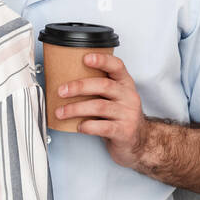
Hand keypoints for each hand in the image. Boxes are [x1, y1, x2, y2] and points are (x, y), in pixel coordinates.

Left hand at [54, 52, 148, 169]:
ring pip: (99, 106)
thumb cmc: (120, 116)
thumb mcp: (114, 97)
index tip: (85, 58)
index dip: (102, 60)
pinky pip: (103, 127)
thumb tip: (64, 82)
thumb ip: (98, 88)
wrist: (138, 141)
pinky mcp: (124, 131)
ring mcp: (128, 114)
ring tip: (61, 112)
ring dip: (76, 109)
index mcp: (125, 84)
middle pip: (104, 85)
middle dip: (79, 87)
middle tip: (61, 91)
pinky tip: (79, 126)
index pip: (117, 66)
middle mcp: (129, 96)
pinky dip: (88, 126)